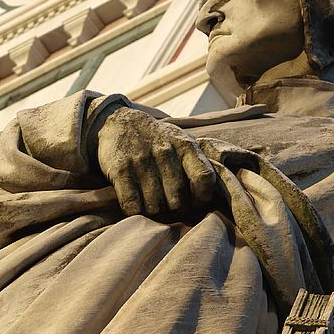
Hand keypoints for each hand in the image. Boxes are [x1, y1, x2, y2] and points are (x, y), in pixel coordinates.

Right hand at [95, 107, 216, 216]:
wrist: (120, 122)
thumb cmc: (158, 140)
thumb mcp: (182, 142)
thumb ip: (198, 164)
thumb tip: (213, 197)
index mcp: (185, 146)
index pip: (204, 178)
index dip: (202, 197)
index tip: (195, 201)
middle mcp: (164, 152)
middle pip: (177, 200)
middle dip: (175, 210)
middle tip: (170, 206)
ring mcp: (141, 161)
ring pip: (154, 207)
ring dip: (154, 211)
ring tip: (153, 203)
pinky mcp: (120, 170)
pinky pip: (132, 205)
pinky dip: (135, 211)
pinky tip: (137, 204)